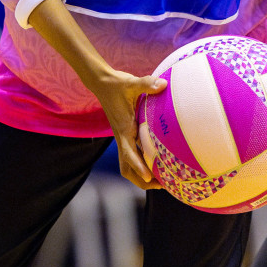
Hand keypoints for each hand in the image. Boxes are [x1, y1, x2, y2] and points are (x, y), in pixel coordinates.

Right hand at [84, 66, 165, 189]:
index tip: (149, 178)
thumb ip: (147, 84)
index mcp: (123, 129)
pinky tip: (157, 162)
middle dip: (141, 180)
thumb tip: (164, 85)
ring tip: (161, 179)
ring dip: (140, 175)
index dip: (138, 166)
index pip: (129, 153)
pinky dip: (141, 164)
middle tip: (162, 184)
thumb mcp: (131, 83)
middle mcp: (122, 137)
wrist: (102, 83)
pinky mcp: (125, 135)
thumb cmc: (117, 84)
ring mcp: (122, 138)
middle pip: (127, 168)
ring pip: (128, 164)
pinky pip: (132, 155)